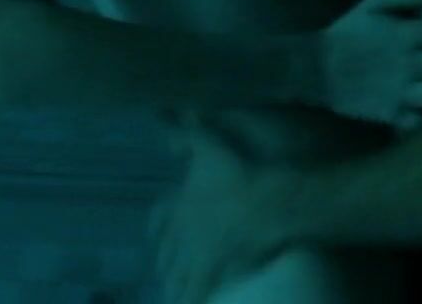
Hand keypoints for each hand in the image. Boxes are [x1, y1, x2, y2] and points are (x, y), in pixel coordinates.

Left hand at [151, 140, 283, 303]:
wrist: (268, 202)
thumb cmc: (239, 171)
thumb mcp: (208, 143)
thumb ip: (184, 136)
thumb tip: (164, 134)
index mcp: (179, 205)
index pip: (158, 221)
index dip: (156, 229)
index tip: (154, 236)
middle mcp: (183, 233)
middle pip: (167, 255)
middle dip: (165, 264)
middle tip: (164, 273)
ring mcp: (201, 254)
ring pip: (180, 277)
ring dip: (175, 286)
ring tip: (173, 295)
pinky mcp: (220, 269)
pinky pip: (201, 291)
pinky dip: (194, 298)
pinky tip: (196, 303)